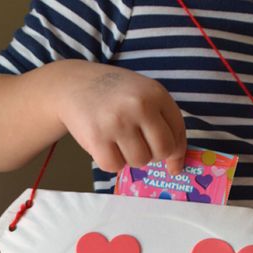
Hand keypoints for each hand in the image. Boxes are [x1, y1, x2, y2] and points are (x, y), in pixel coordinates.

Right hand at [56, 62, 185, 173]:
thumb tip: (175, 168)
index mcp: (156, 94)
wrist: (73, 84)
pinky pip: (115, 166)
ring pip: (139, 161)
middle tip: (140, 146)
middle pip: (162, 151)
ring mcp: (117, 122)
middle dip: (153, 155)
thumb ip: (164, 125)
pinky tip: (106, 145)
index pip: (178, 134)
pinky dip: (111, 162)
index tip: (172, 163)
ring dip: (131, 158)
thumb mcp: (145, 96)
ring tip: (120, 141)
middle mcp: (139, 106)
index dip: (176, 153)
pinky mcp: (97, 138)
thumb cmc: (115, 95)